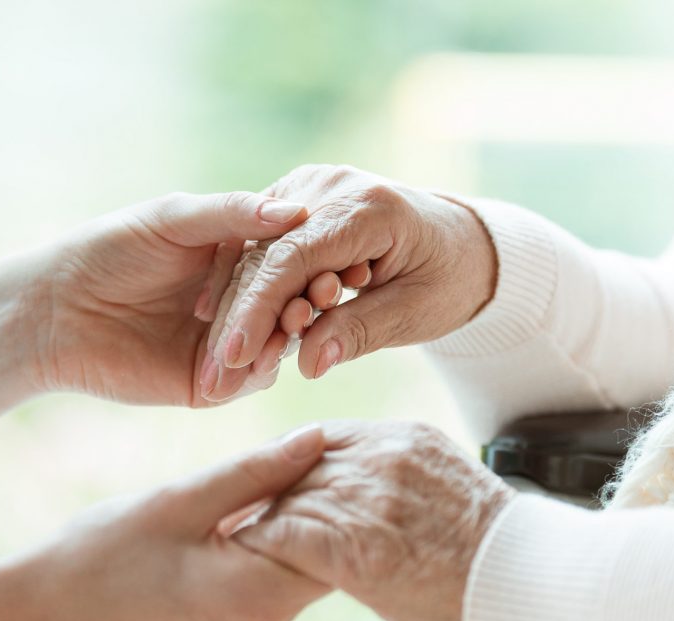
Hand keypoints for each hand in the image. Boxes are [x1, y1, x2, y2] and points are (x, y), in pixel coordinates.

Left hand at [9, 191, 306, 405]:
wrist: (58, 309)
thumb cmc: (110, 249)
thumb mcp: (174, 218)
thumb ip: (233, 214)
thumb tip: (297, 211)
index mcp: (233, 259)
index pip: (285, 262)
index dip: (307, 261)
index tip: (333, 257)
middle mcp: (234, 303)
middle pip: (286, 306)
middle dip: (303, 302)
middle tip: (322, 296)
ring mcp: (224, 345)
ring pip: (273, 345)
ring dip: (286, 336)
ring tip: (294, 325)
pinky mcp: (208, 384)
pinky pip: (246, 379)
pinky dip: (258, 369)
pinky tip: (264, 357)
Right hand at [12, 426, 328, 620]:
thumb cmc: (98, 554)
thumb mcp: (180, 500)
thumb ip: (257, 471)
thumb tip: (318, 439)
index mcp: (252, 602)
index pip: (334, 546)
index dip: (332, 496)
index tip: (319, 458)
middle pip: (316, 567)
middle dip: (307, 515)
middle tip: (285, 467)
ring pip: (288, 584)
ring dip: (280, 541)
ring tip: (246, 500)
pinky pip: (261, 605)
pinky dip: (256, 568)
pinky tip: (223, 538)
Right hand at [203, 165, 496, 400]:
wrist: (459, 243)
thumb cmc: (446, 279)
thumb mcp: (414, 313)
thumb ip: (360, 332)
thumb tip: (308, 366)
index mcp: (366, 207)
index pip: (293, 258)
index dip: (259, 310)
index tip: (235, 358)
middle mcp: (329, 187)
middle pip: (264, 257)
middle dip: (238, 322)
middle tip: (214, 381)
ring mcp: (307, 190)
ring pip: (252, 255)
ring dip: (234, 312)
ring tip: (218, 369)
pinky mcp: (294, 204)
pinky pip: (257, 250)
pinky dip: (242, 291)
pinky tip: (221, 328)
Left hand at [234, 421, 513, 620]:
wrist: (536, 588)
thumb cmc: (496, 554)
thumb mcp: (448, 489)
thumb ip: (400, 478)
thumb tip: (366, 494)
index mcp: (404, 438)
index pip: (324, 439)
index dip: (292, 464)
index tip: (272, 487)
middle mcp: (381, 456)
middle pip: (297, 463)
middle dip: (267, 491)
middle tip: (238, 514)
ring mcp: (367, 497)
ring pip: (285, 496)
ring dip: (257, 520)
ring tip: (233, 540)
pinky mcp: (353, 545)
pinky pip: (283, 534)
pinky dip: (259, 545)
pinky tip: (245, 559)